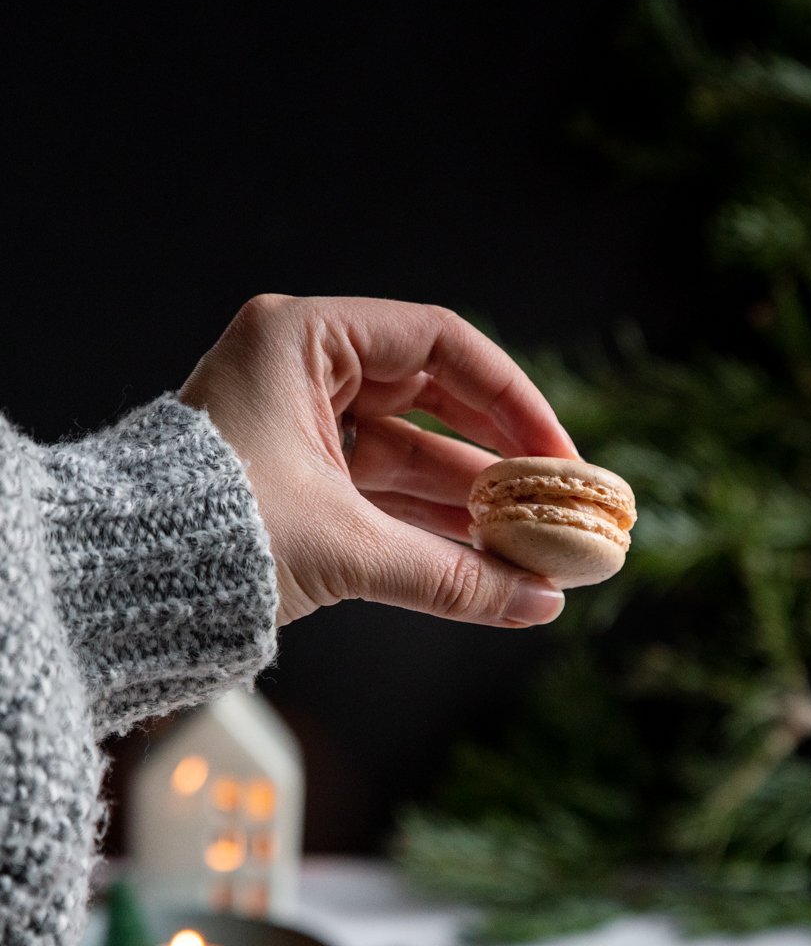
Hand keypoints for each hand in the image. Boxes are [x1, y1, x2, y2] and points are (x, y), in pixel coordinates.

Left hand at [179, 294, 576, 627]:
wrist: (115, 588)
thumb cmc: (208, 537)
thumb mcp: (343, 548)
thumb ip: (450, 575)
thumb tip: (538, 604)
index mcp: (303, 341)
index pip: (440, 344)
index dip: (512, 399)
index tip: (558, 453)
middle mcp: (302, 373)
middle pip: (434, 400)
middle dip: (498, 459)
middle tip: (557, 501)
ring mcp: (297, 427)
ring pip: (412, 455)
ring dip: (471, 503)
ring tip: (534, 546)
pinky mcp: (294, 480)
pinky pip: (382, 494)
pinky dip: (431, 527)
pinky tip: (487, 561)